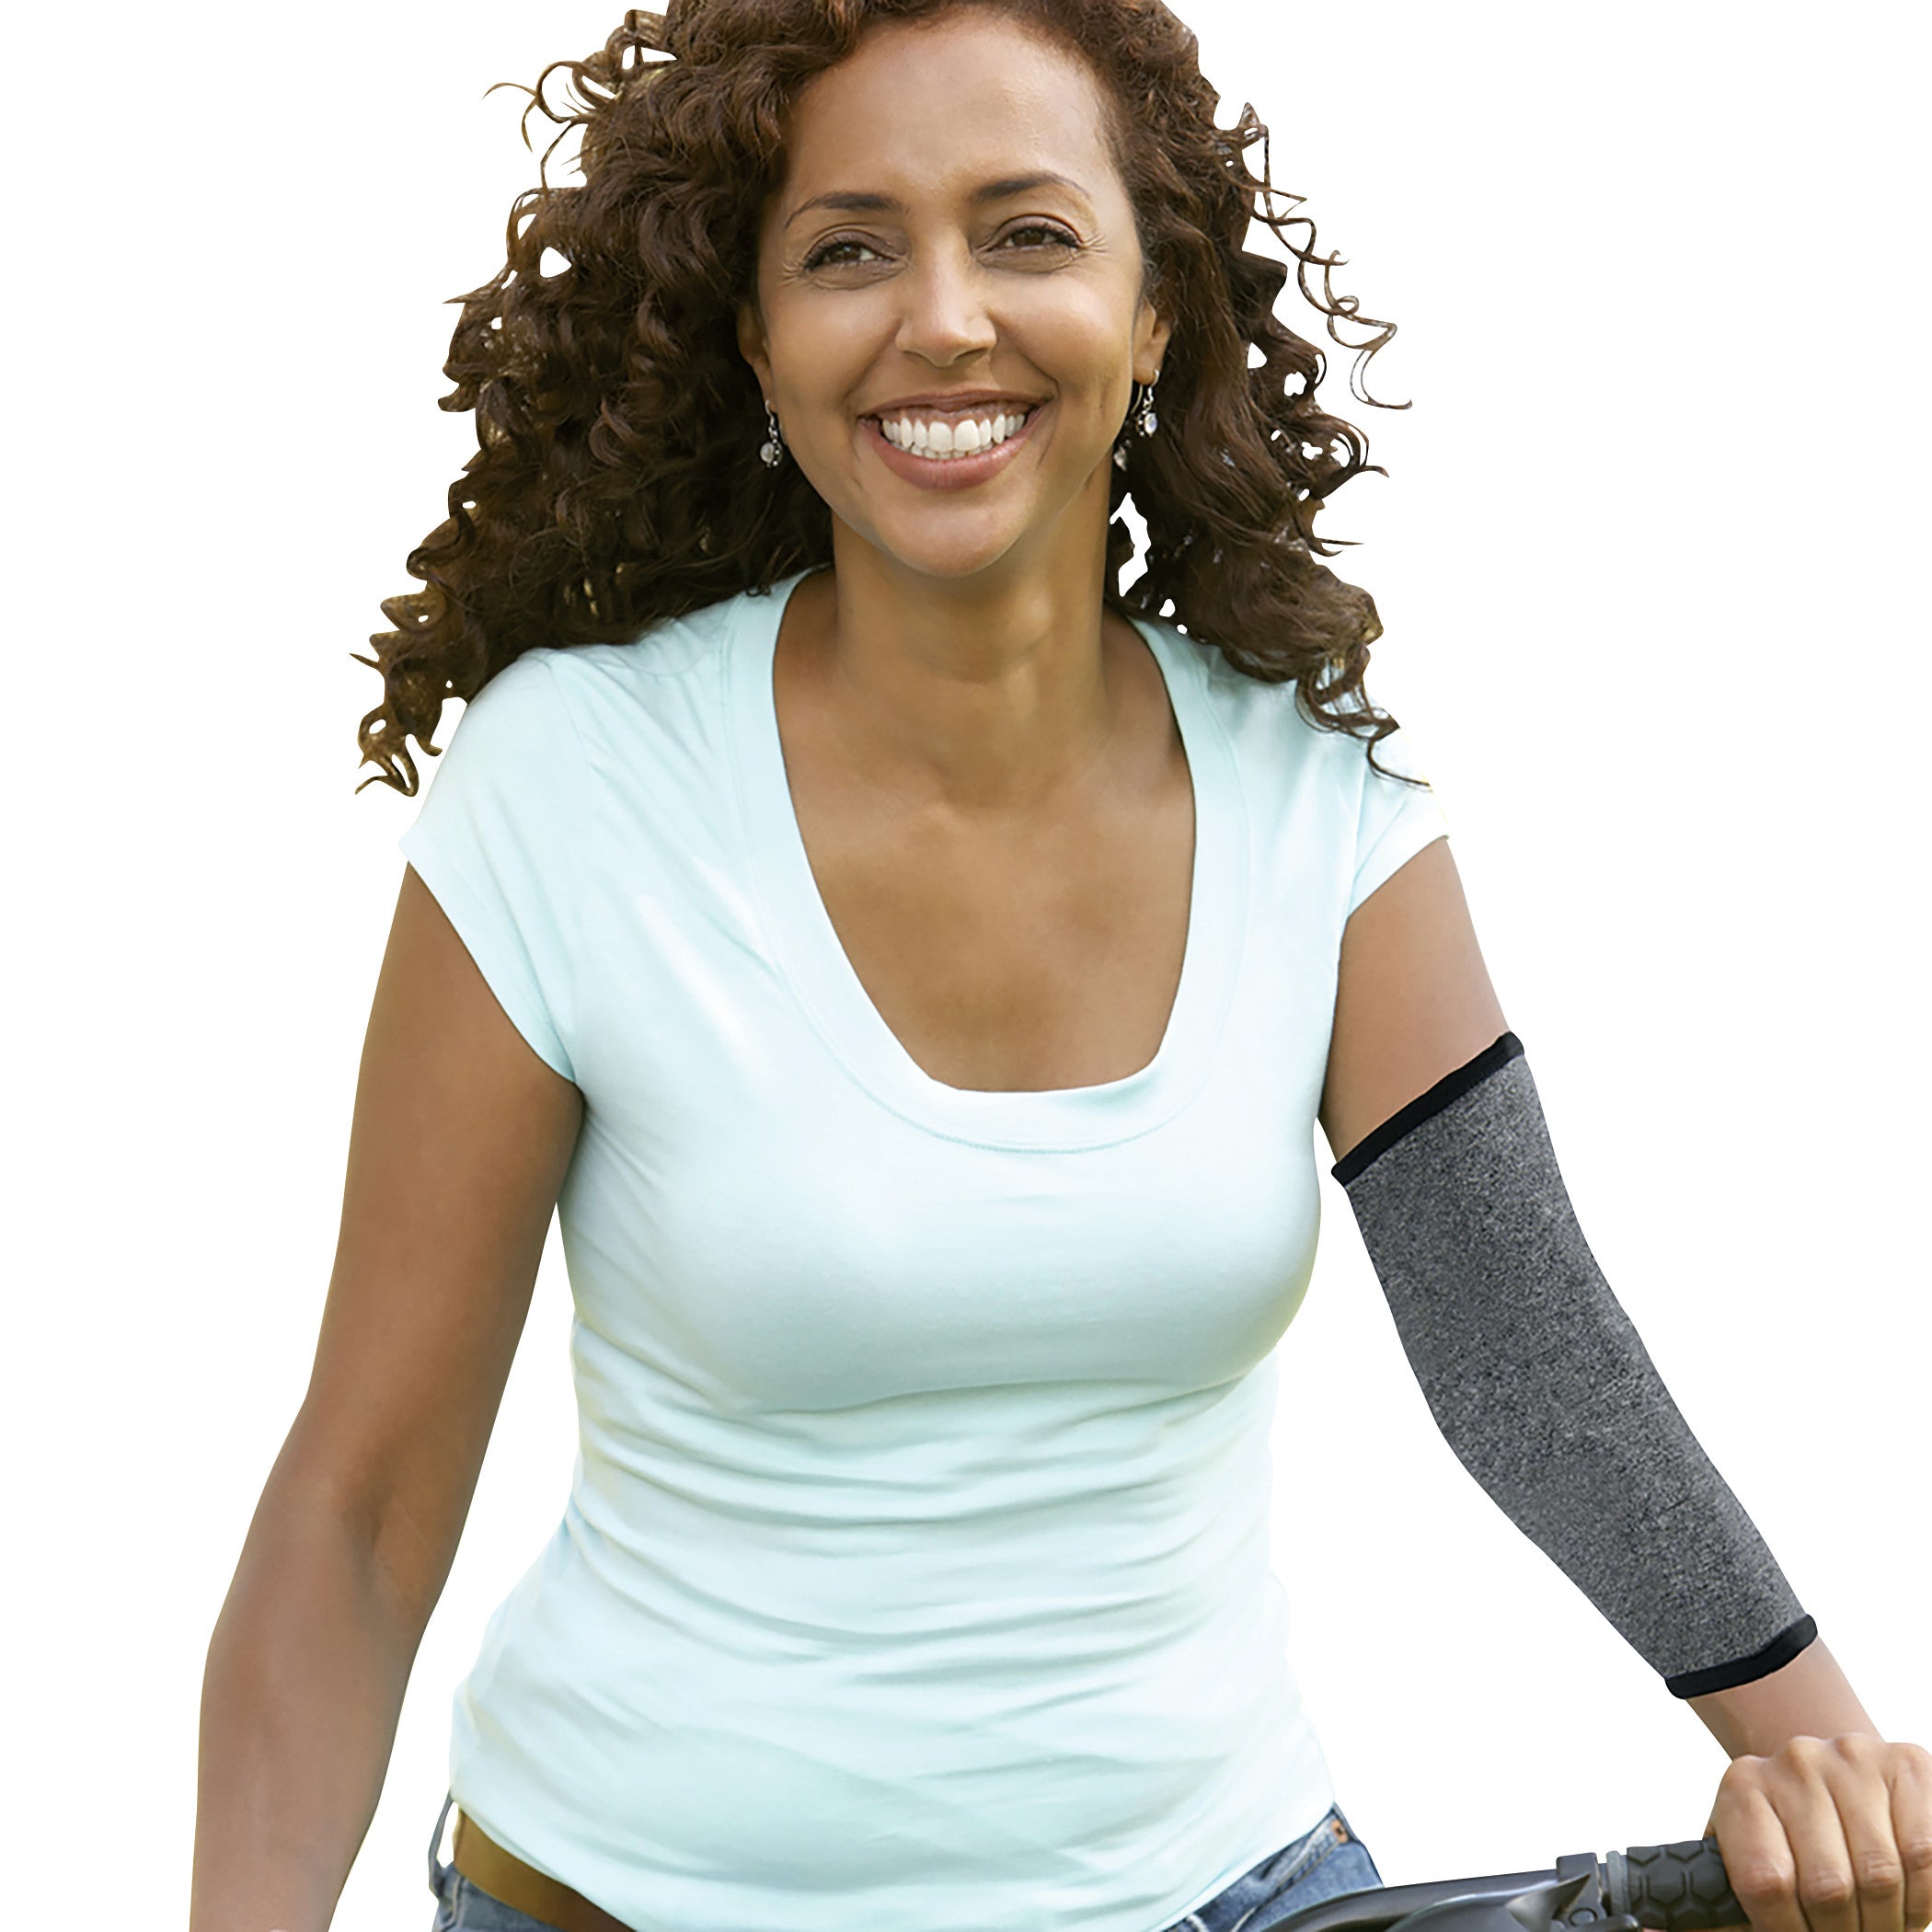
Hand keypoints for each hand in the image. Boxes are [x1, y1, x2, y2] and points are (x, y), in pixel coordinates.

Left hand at [1706, 1735, 1931, 1931]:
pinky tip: (1907, 1899)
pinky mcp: (1904, 1764)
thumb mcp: (1741, 1862)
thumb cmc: (1787, 1835)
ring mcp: (1850, 1758)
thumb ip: (1706, 1907)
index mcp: (1743, 1788)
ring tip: (1876, 1922)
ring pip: (1881, 1875)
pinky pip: (1925, 1854)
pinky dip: (1922, 1896)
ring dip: (1887, 1921)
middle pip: (1828, 1886)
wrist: (1834, 1777)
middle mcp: (1793, 1762)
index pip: (1766, 1883)